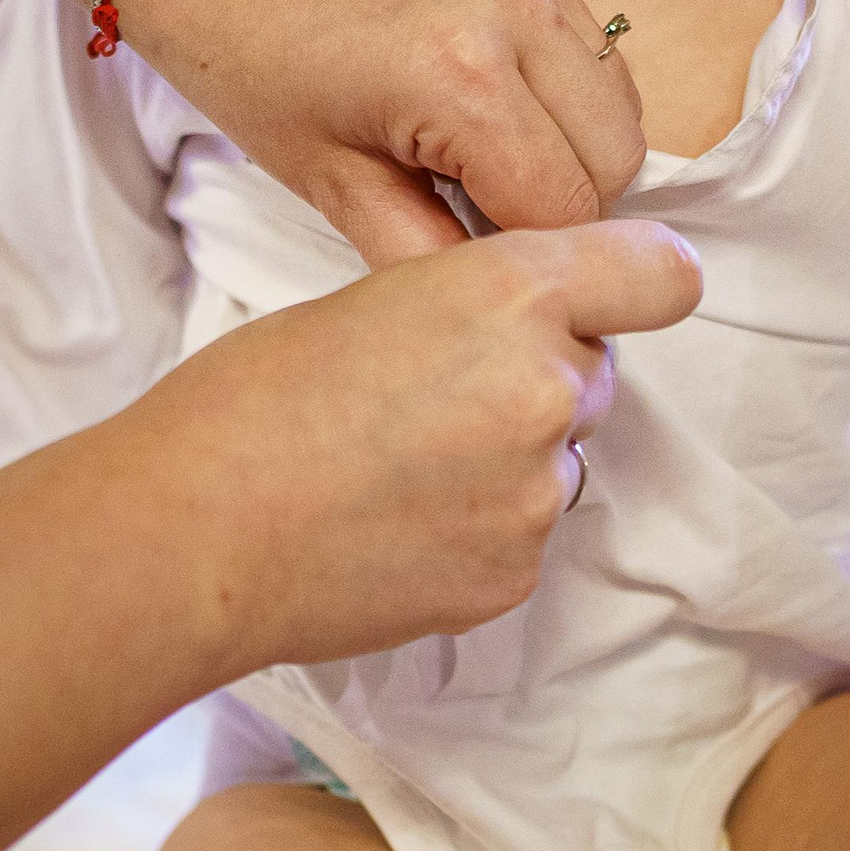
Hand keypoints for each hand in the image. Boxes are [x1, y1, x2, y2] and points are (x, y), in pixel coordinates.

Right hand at [0, 220, 699, 850]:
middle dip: (535, 377)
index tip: (615, 296)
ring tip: (393, 472)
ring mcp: (536, 492)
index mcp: (511, 293)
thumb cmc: (247, 403)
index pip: (656, 276)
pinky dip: (474, 531)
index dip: (634, 284)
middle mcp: (547, 387)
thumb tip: (513, 343)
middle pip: (590, 371)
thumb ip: (471, 311)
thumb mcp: (372, 301)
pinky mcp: (513, 574)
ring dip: (503, 461)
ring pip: (554, 460)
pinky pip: (519, 537)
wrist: (193, 535)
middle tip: (429, 397)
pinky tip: (391, 526)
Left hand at [117, 0, 645, 266]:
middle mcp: (515, 9)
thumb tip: (501, 299)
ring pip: (620, 101)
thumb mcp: (331, 186)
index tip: (478, 254)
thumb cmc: (246, 60)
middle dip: (566, 203)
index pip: (567, 210)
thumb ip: (430, 256)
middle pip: (619, 158)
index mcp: (459, 77)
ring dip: (576, 147)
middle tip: (483, 209)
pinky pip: (593, 45)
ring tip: (489, 154)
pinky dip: (564, 91)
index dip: (529, 253)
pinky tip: (492, 100)